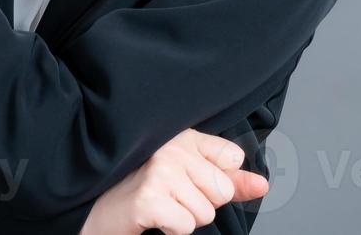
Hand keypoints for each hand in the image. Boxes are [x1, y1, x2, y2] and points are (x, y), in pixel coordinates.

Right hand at [79, 129, 268, 234]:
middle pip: (222, 191)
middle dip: (200, 204)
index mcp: (183, 136)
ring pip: (206, 212)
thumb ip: (229, 180)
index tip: (187, 180)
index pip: (232, 158)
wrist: (97, 208)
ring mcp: (159, 171)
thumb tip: (263, 185)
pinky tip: (152, 217)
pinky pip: (187, 226)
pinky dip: (171, 230)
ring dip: (184, 218)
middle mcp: (172, 147)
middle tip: (169, 197)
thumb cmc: (145, 192)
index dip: (214, 182)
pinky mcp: (149, 198)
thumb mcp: (190, 178)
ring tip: (159, 206)